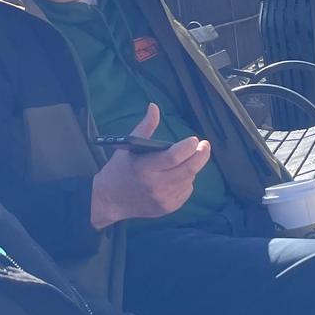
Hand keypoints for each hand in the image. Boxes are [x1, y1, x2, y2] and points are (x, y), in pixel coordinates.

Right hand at [90, 103, 212, 228]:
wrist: (110, 200)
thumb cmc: (120, 169)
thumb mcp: (128, 146)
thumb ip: (145, 126)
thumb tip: (154, 106)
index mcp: (143, 168)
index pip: (173, 157)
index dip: (188, 147)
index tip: (194, 139)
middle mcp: (154, 185)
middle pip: (188, 169)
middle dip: (201, 155)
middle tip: (205, 145)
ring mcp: (162, 199)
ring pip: (189, 179)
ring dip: (192, 167)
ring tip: (186, 160)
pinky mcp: (168, 208)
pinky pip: (186, 190)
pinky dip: (186, 180)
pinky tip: (177, 175)